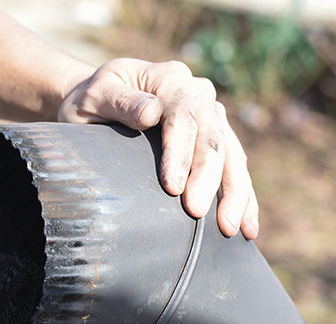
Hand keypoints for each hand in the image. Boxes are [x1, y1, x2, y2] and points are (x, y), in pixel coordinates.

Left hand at [58, 58, 258, 239]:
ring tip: (230, 228)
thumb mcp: (96, 96)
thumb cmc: (92, 100)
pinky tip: (247, 225)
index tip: (172, 188)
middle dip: (208, 180)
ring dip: (235, 193)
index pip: (182, 118)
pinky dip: (243, 195)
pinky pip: (235, 165)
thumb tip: (151, 112)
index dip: (180, 154)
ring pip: (231, 155)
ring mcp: (209, 115)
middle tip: (196, 214)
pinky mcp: (213, 136)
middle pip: (211, 139)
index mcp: (170, 79)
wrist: (99, 99)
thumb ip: (120, 102)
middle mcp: (197, 94)